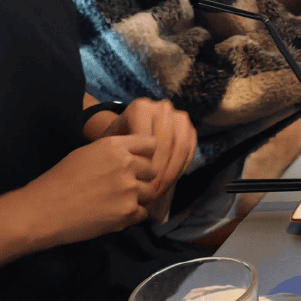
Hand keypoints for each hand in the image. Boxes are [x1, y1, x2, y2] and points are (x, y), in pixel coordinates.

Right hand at [9, 136, 159, 248]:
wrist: (41, 212)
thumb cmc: (57, 182)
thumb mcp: (86, 154)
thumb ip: (113, 153)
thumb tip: (133, 157)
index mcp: (114, 146)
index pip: (151, 143)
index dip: (145, 154)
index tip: (137, 164)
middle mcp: (125, 164)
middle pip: (152, 169)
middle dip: (141, 178)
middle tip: (122, 188)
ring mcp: (129, 189)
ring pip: (150, 192)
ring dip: (138, 198)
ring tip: (116, 203)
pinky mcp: (127, 212)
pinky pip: (142, 214)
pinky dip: (131, 217)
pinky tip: (113, 215)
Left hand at [105, 98, 198, 219]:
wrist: (125, 129)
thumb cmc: (115, 142)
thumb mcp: (111, 147)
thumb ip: (121, 158)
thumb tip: (135, 182)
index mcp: (141, 108)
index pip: (150, 141)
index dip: (149, 167)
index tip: (142, 187)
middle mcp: (162, 108)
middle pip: (168, 143)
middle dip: (163, 172)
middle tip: (154, 192)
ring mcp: (178, 116)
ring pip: (182, 146)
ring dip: (174, 171)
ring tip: (162, 189)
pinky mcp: (188, 127)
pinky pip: (190, 149)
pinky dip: (182, 167)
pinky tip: (170, 181)